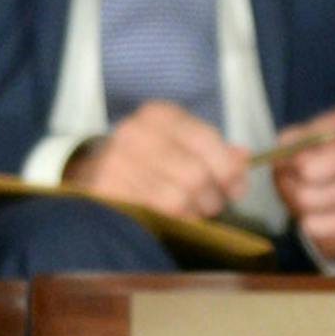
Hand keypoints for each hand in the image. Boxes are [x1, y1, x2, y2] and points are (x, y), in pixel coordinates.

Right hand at [64, 103, 249, 221]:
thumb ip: (213, 149)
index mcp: (160, 115)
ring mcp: (119, 162)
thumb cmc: (146, 156)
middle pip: (196, 174)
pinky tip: (176, 218)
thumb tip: (244, 158)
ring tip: (194, 212)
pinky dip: (176, 221)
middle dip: (213, 196)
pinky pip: (157, 213)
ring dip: (195, 212)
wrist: (90, 169)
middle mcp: (137, 133)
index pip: (207, 140)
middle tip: (213, 204)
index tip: (236, 186)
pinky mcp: (108, 191)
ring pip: (179, 198)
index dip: (228, 169)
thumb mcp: (178, 142)